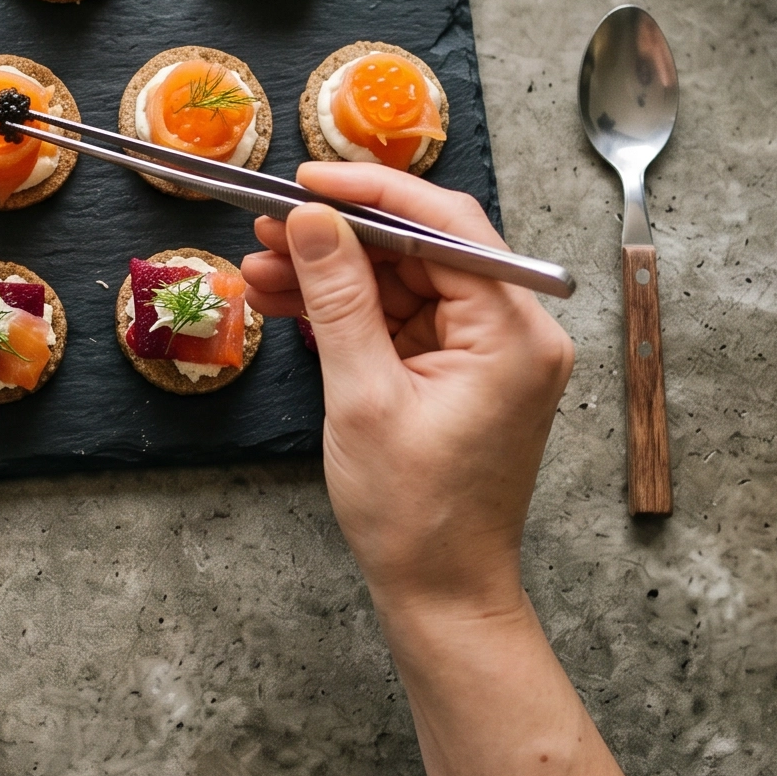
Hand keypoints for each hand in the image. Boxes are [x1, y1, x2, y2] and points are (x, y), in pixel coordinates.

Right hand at [241, 163, 573, 624]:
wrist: (441, 593)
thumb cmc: (415, 515)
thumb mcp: (363, 396)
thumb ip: (339, 298)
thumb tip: (310, 220)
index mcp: (515, 332)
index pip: (446, 226)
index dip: (371, 194)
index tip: (306, 182)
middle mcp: (517, 331)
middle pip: (423, 248)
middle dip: (340, 236)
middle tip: (267, 226)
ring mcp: (491, 352)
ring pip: (404, 281)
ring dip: (333, 274)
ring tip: (258, 268)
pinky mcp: (463, 371)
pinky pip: (402, 318)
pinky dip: (348, 311)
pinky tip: (287, 300)